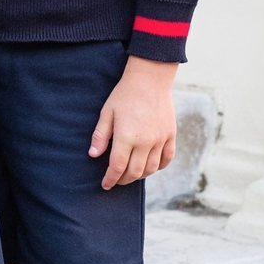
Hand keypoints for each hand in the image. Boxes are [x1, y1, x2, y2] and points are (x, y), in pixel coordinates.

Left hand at [89, 57, 176, 188]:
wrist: (150, 79)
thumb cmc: (125, 95)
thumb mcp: (107, 113)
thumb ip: (100, 136)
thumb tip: (93, 155)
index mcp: (126, 136)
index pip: (117, 167)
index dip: (110, 179)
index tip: (105, 185)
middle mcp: (145, 141)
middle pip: (135, 172)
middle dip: (123, 180)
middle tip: (116, 180)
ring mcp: (160, 139)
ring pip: (151, 168)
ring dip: (140, 175)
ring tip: (131, 174)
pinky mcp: (170, 135)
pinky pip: (167, 158)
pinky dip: (159, 166)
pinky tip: (150, 166)